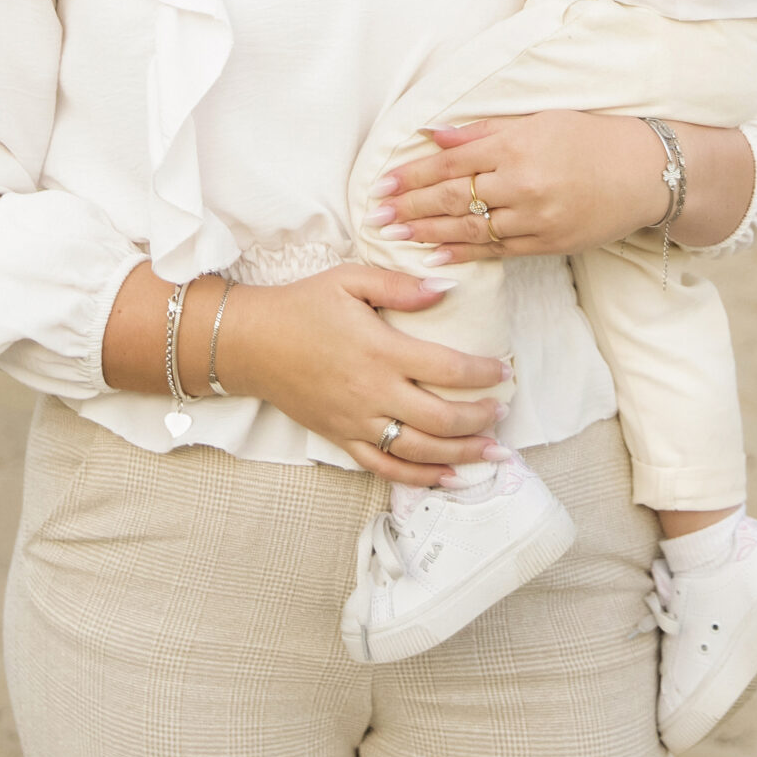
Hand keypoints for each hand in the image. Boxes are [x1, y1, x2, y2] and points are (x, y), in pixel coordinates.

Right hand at [223, 266, 510, 486]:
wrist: (252, 342)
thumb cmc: (302, 305)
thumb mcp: (349, 279)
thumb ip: (399, 285)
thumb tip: (445, 288)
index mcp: (380, 350)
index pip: (446, 369)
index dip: (483, 374)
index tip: (504, 372)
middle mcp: (372, 391)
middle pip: (440, 419)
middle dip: (480, 419)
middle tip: (502, 411)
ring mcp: (357, 421)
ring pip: (419, 450)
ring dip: (461, 454)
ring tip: (491, 451)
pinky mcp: (342, 438)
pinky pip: (386, 467)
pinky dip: (420, 477)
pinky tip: (447, 477)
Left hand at [366, 112, 672, 265]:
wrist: (646, 172)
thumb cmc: (589, 138)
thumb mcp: (537, 121)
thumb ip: (482, 131)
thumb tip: (433, 134)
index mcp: (516, 145)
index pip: (450, 162)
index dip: (412, 175)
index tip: (383, 183)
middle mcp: (522, 182)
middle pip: (453, 198)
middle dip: (409, 208)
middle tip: (375, 217)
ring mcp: (536, 217)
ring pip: (470, 229)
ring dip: (427, 234)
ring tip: (394, 237)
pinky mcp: (549, 243)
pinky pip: (497, 251)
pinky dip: (463, 254)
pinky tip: (435, 256)